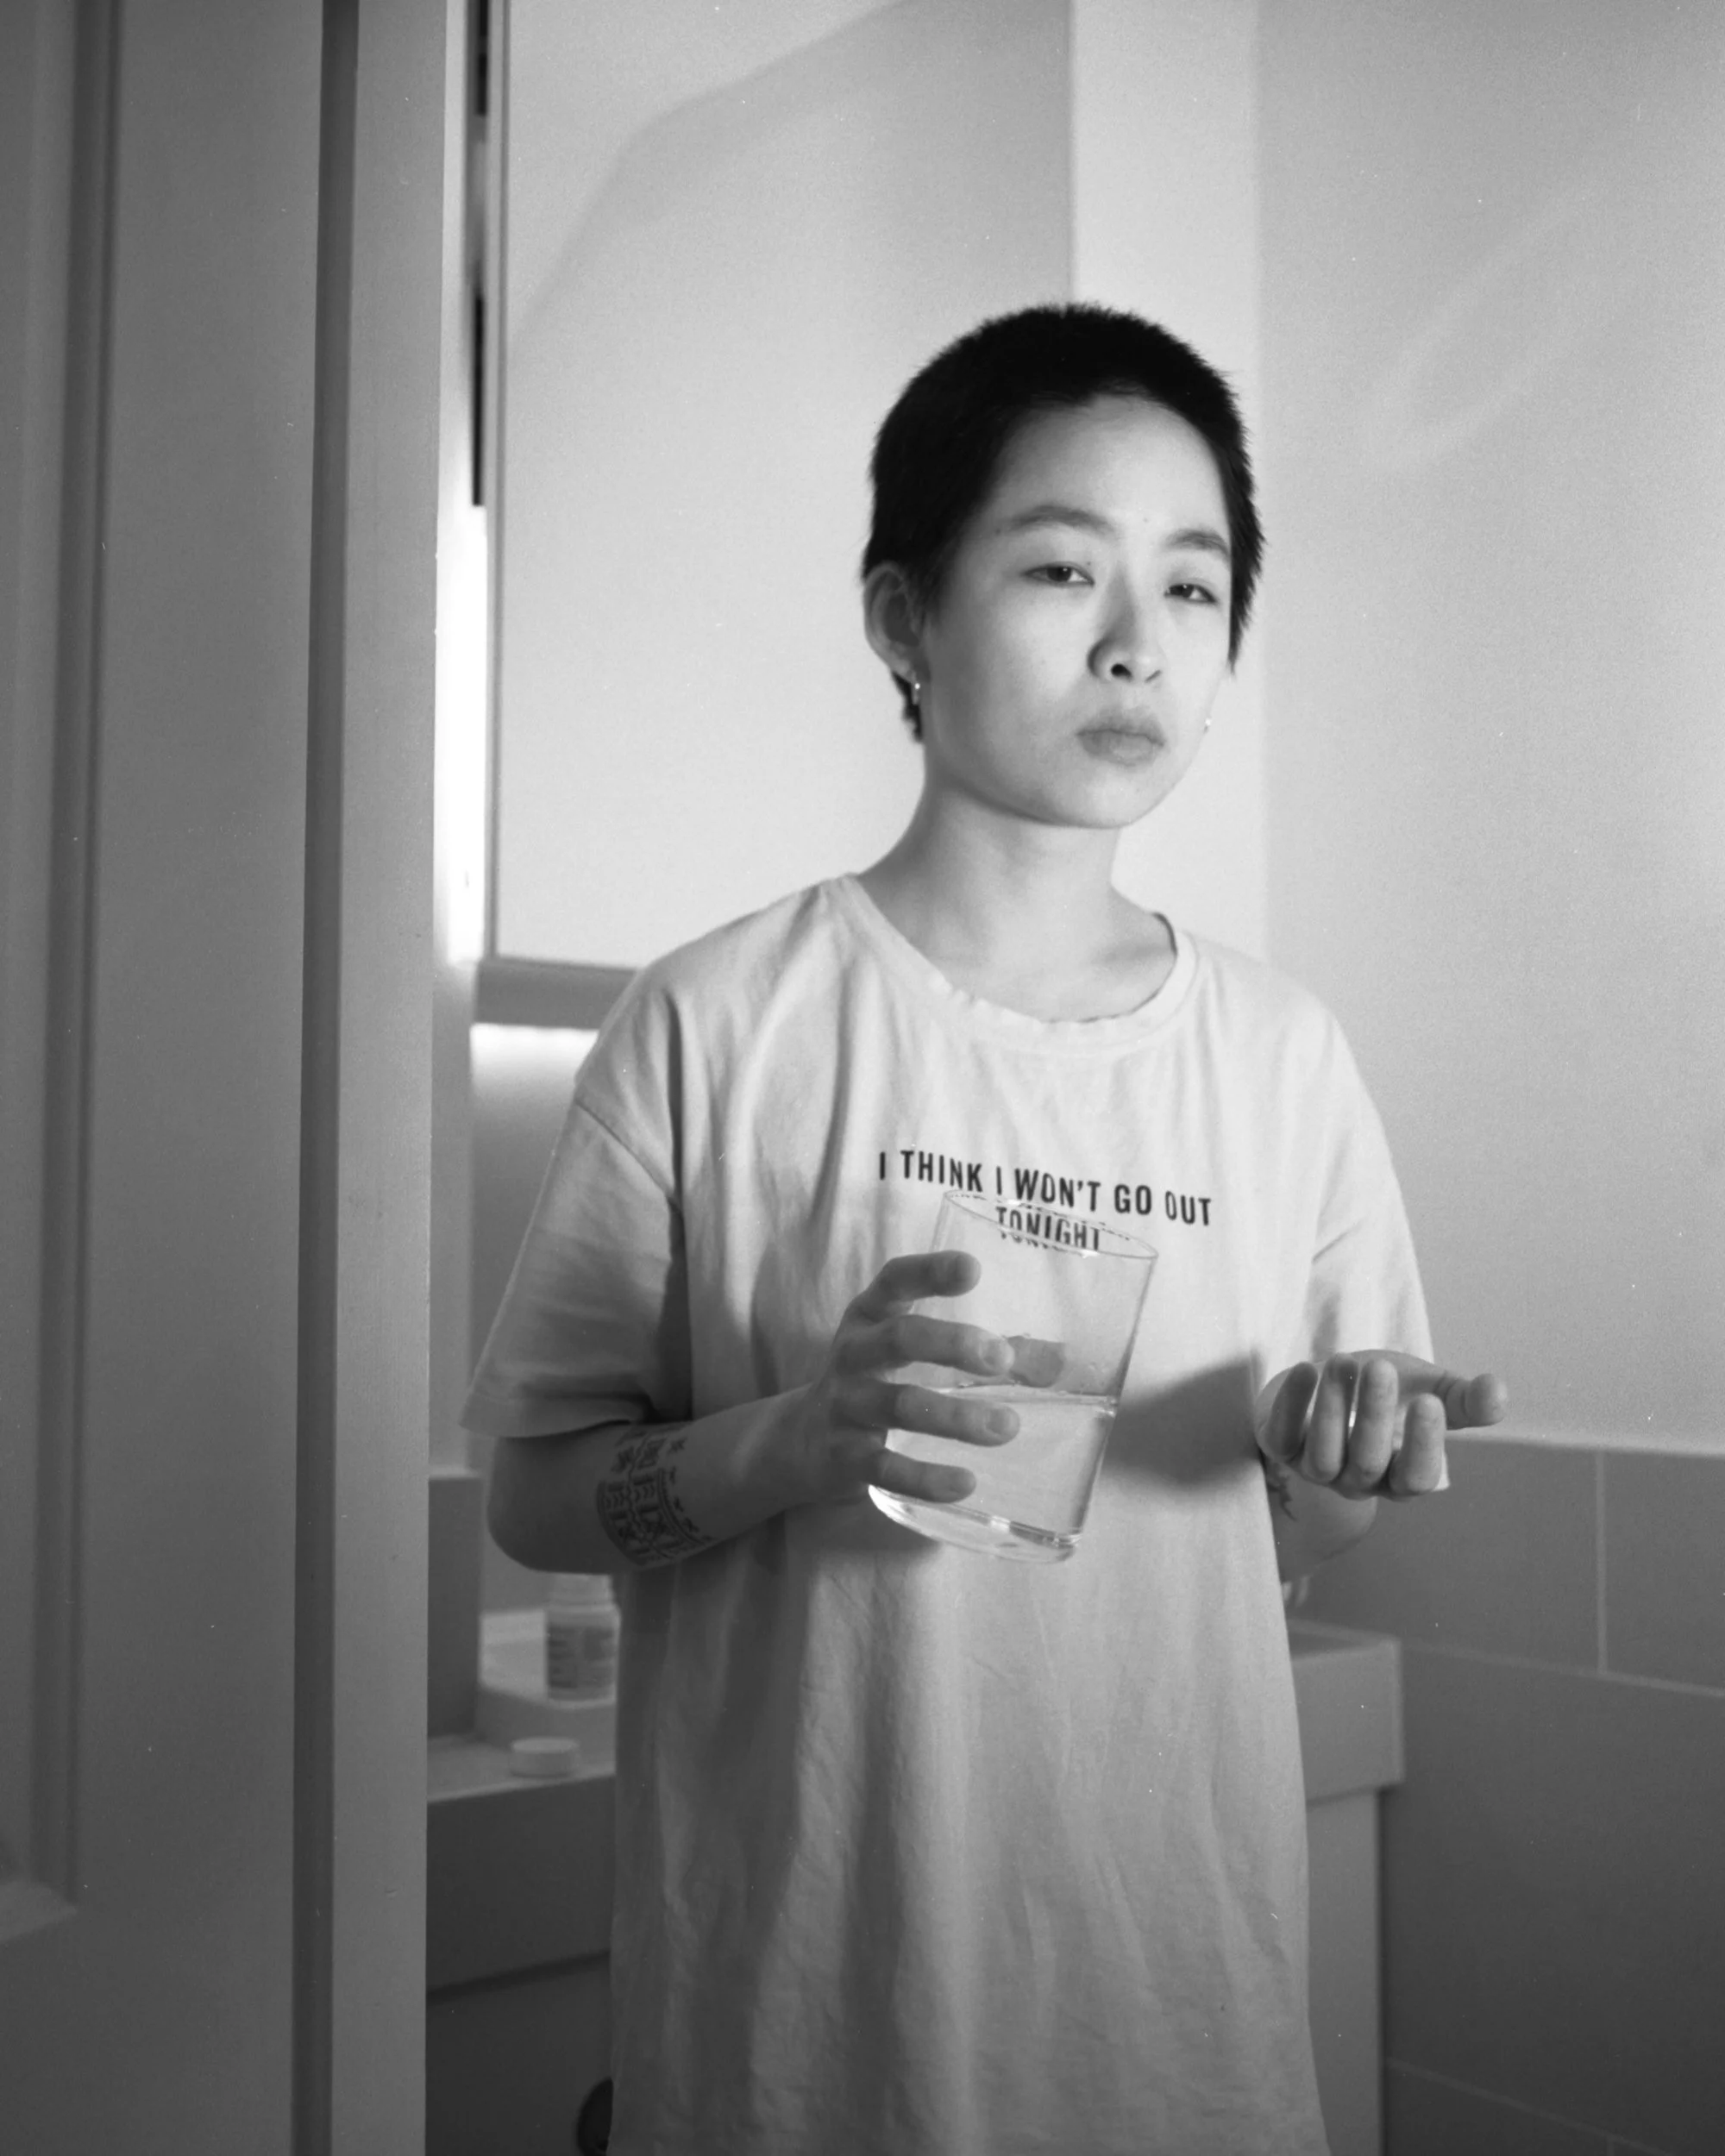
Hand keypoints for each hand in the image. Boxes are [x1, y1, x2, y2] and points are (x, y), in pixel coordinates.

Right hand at [787, 1250, 1020, 1507]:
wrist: (798, 1442)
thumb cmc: (875, 1384)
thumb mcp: (913, 1356)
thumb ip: (983, 1355)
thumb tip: (1060, 1359)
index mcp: (870, 1317)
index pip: (893, 1281)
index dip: (928, 1272)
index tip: (971, 1269)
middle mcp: (853, 1354)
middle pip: (899, 1339)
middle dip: (951, 1346)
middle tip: (1002, 1360)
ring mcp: (844, 1406)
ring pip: (897, 1405)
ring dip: (955, 1416)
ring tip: (1006, 1427)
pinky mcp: (843, 1457)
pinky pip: (884, 1467)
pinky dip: (925, 1476)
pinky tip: (965, 1483)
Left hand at [1255, 1351, 1507, 1501]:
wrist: (1331, 1381)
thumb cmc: (1386, 1393)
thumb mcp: (1429, 1391)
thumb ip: (1465, 1399)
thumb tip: (1498, 1391)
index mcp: (1400, 1474)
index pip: (1416, 1479)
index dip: (1423, 1447)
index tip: (1430, 1402)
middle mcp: (1358, 1480)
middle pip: (1366, 1462)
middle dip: (1373, 1414)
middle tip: (1379, 1367)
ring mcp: (1315, 1468)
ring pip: (1323, 1454)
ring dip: (1331, 1407)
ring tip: (1344, 1360)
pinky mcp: (1279, 1446)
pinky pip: (1280, 1436)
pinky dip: (1291, 1405)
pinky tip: (1306, 1370)